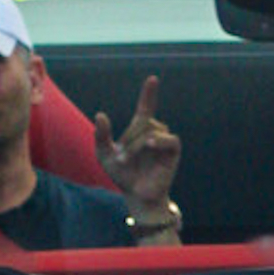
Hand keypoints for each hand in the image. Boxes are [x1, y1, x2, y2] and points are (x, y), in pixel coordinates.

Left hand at [95, 74, 182, 210]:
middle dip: (129, 138)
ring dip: (136, 144)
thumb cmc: (122, 176)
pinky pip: (169, 139)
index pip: (146, 107)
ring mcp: (164, 142)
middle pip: (143, 121)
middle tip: (120, 158)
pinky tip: (149, 144)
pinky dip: (159, 140)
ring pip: (152, 130)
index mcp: (139, 131)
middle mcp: (154, 132)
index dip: (149, 94)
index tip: (153, 79)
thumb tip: (100, 114)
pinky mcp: (173, 152)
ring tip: (127, 160)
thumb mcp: (104, 155)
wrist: (136, 195)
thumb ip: (100, 136)